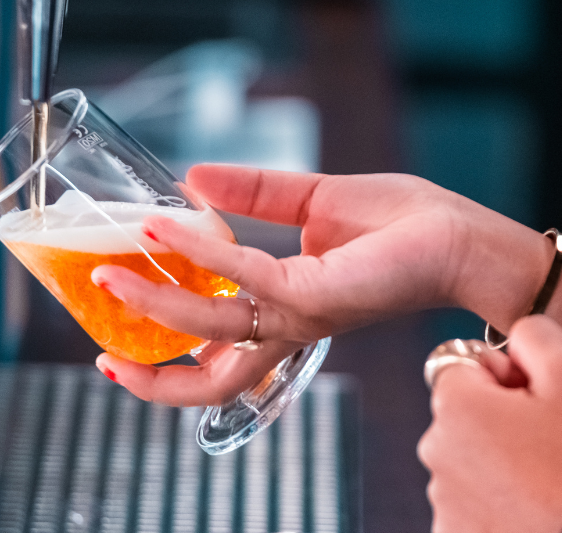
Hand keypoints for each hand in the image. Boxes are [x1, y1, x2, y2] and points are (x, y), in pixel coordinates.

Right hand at [93, 164, 543, 404]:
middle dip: (151, 377)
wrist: (459, 235)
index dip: (165, 357)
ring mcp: (300, 315)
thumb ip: (253, 194)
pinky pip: (246, 277)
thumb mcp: (313, 199)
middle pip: (209, 381)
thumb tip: (193, 180)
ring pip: (212, 330)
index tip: (116, 343)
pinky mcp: (316, 294)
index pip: (217, 354)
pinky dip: (203, 252)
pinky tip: (169, 225)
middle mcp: (288, 325)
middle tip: (102, 353)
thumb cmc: (403, 224)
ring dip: (154, 303)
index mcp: (284, 310)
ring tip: (107, 273)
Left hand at [417, 316, 561, 532]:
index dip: (505, 374)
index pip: (465, 363)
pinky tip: (531, 505)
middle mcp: (434, 450)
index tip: (537, 399)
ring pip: (469, 458)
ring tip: (545, 478)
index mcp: (455, 404)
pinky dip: (496, 500)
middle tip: (548, 439)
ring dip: (498, 460)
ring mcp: (440, 498)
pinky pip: (471, 500)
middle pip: (464, 412)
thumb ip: (533, 334)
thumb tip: (513, 341)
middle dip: (500, 417)